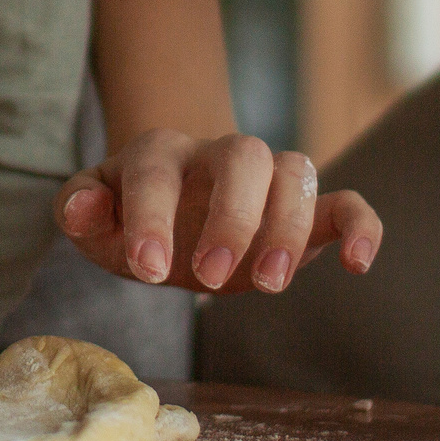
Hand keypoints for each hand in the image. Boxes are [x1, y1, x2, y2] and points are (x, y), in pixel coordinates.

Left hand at [58, 129, 381, 293]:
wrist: (173, 212)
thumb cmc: (130, 218)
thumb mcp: (93, 218)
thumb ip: (79, 207)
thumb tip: (79, 209)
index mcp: (160, 155)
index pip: (156, 169)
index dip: (152, 216)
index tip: (149, 271)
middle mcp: (218, 156)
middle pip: (242, 155)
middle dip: (231, 216)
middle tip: (208, 278)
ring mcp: (267, 181)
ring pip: (294, 172)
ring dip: (286, 227)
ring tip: (267, 285)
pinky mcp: (308, 211)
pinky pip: (347, 202)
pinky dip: (360, 226)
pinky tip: (356, 264)